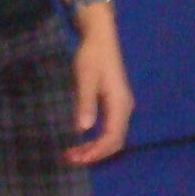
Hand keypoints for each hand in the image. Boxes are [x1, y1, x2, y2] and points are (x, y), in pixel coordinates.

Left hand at [66, 15, 134, 165]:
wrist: (101, 37)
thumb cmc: (92, 55)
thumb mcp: (86, 77)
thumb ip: (85, 102)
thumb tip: (83, 129)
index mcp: (119, 103)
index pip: (112, 137)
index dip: (95, 152)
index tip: (76, 159)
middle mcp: (124, 108)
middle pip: (115, 142)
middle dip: (94, 154)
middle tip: (70, 159)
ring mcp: (121, 106)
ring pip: (113, 137)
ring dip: (94, 148)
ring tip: (73, 154)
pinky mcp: (115, 104)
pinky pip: (110, 129)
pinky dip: (96, 140)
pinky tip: (81, 140)